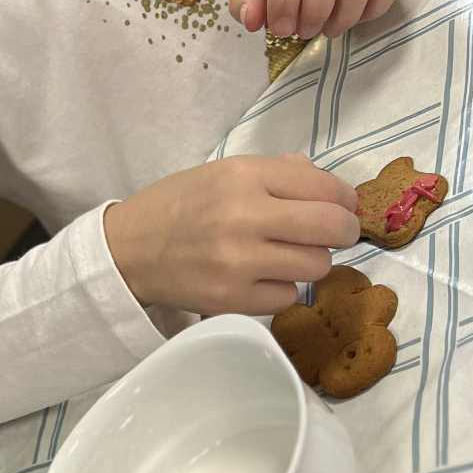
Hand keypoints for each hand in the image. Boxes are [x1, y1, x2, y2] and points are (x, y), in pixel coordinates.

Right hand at [105, 154, 359, 314]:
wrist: (127, 250)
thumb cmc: (177, 205)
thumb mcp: (222, 172)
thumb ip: (277, 172)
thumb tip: (330, 185)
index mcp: (243, 176)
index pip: (325, 187)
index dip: (345, 199)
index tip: (342, 206)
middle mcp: (244, 216)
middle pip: (332, 228)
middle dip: (344, 230)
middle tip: (334, 234)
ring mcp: (239, 263)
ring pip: (317, 266)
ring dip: (310, 261)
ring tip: (285, 255)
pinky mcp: (232, 300)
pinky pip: (288, 296)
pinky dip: (281, 288)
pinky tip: (260, 277)